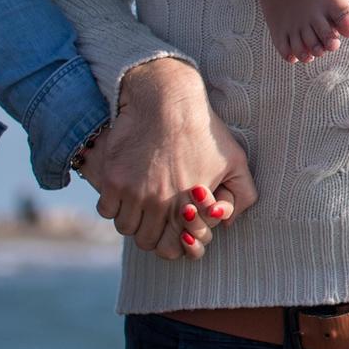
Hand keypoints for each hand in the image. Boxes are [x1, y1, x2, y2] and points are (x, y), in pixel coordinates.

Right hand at [83, 58, 258, 261]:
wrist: (167, 100)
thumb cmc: (204, 130)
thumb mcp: (236, 161)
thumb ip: (242, 196)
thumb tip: (225, 223)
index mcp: (189, 204)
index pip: (172, 249)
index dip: (173, 243)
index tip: (172, 230)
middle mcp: (160, 203)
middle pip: (147, 242)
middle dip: (153, 234)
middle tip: (155, 218)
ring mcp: (134, 192)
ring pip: (126, 228)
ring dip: (133, 221)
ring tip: (141, 204)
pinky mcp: (113, 179)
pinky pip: (107, 211)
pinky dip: (113, 207)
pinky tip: (125, 193)